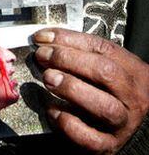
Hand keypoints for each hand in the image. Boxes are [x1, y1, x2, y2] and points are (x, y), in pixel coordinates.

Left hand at [33, 28, 148, 153]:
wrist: (140, 129)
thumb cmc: (113, 90)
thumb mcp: (107, 65)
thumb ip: (80, 52)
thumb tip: (44, 41)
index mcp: (131, 70)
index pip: (101, 47)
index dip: (68, 40)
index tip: (42, 38)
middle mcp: (131, 96)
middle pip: (104, 72)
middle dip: (69, 60)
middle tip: (43, 57)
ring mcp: (123, 122)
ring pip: (103, 106)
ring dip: (71, 88)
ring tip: (48, 79)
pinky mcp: (110, 145)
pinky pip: (91, 138)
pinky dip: (69, 124)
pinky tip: (53, 110)